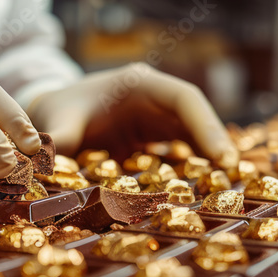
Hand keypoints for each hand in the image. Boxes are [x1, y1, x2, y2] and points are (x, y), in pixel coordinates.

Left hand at [27, 63, 235, 166]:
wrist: (49, 113)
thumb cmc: (55, 112)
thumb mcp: (56, 123)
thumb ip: (58, 140)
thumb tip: (46, 160)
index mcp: (137, 84)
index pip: (184, 98)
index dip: (206, 125)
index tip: (220, 156)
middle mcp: (153, 98)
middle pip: (197, 117)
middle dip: (215, 143)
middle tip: (231, 174)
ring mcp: (156, 117)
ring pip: (194, 134)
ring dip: (209, 158)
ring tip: (225, 186)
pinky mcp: (153, 137)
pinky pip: (181, 150)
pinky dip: (192, 168)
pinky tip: (202, 192)